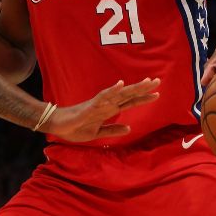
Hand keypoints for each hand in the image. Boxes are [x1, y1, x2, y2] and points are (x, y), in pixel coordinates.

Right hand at [42, 78, 160, 141]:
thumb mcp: (97, 134)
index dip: (142, 99)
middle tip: (158, 81)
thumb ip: (112, 130)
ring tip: (146, 82)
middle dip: (142, 89)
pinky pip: (103, 97)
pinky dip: (112, 90)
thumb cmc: (75, 128)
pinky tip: (120, 84)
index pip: (128, 103)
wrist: (58, 127)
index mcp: (108, 111)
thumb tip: (129, 128)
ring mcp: (99, 104)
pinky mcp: (90, 106)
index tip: (157, 94)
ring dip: (133, 88)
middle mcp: (106, 105)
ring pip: (119, 94)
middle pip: (127, 95)